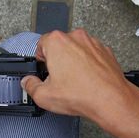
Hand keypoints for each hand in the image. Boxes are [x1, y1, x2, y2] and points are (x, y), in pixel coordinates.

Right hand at [21, 29, 136, 121]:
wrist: (111, 99)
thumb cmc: (81, 94)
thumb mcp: (44, 96)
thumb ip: (30, 86)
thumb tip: (28, 82)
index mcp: (57, 42)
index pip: (41, 44)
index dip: (41, 59)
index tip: (44, 70)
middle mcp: (75, 37)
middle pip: (59, 45)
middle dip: (57, 60)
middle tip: (59, 78)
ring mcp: (92, 42)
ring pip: (76, 49)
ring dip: (73, 61)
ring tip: (75, 81)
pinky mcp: (105, 50)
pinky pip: (91, 54)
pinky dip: (88, 64)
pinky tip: (87, 79)